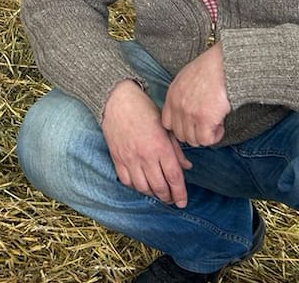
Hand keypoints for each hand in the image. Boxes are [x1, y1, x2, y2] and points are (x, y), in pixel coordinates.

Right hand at [102, 79, 192, 206]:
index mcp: (161, 147)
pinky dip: (135, 186)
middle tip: (171, 200)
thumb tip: (186, 167)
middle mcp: (145, 156)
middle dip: (167, 197)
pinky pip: (126, 180)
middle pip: (159, 186)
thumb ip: (177, 149)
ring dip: (152, 194)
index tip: (183, 203)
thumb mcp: (166, 127)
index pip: (174, 178)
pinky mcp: (117, 157)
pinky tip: (141, 185)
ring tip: (157, 194)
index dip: (180, 194)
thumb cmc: (144, 111)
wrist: (117, 101)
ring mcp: (129, 158)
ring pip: (142, 186)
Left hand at [162, 42, 230, 147]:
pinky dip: (214, 137)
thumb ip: (182, 95)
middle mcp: (177, 106)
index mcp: (172, 96)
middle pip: (180, 134)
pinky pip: (206, 139)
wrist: (222, 65)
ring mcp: (189, 113)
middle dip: (194, 133)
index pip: (167, 123)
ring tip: (215, 124)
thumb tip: (188, 108)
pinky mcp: (204, 118)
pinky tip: (220, 126)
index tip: (193, 124)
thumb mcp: (185, 79)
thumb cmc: (208, 69)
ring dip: (205, 136)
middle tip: (207, 126)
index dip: (181, 127)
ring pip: (193, 139)